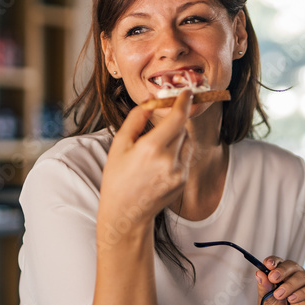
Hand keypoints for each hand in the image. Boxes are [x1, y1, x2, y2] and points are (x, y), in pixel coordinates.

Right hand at [98, 91, 193, 232]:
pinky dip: (176, 153)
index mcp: (152, 148)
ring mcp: (179, 172)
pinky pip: (185, 157)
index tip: (187, 92)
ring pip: (186, 142)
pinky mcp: (184, 181)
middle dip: (174, 121)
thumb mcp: (120, 144)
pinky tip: (159, 164)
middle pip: (182, 128)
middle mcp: (169, 160)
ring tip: (155, 150)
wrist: (126, 213)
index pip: (178, 117)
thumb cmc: (118, 177)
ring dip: (176, 138)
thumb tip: (152, 102)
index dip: (184, 101)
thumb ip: (136, 119)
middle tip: (160, 124)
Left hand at [255, 257, 304, 304]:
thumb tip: (259, 272)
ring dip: (290, 285)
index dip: (274, 261)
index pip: (279, 262)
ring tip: (280, 296)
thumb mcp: (265, 302)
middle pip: (292, 266)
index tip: (267, 264)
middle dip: (282, 271)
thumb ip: (264, 287)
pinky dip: (302, 293)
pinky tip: (292, 299)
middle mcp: (295, 277)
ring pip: (302, 277)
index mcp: (282, 275)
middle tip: (273, 278)